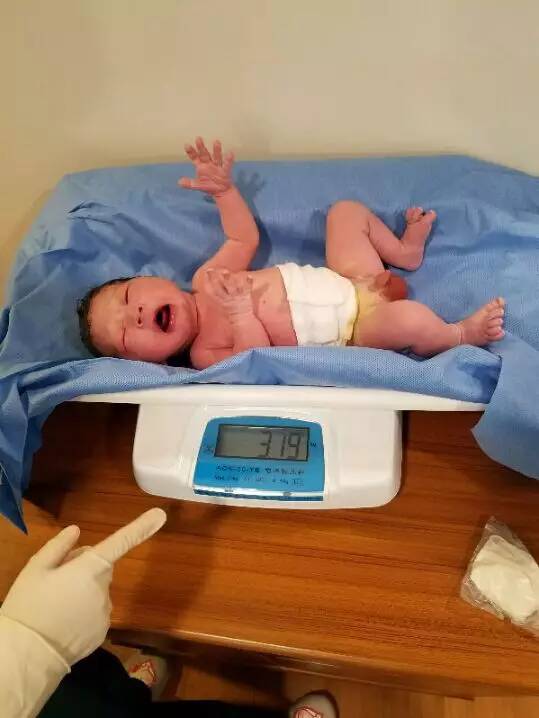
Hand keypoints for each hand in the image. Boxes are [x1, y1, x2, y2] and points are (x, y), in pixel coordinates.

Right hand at [0, 508, 166, 665]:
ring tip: (55, 606)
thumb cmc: (29, 606)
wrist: (27, 656)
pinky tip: (62, 623)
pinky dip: (83, 615)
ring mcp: (105, 612)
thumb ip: (58, 547)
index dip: (141, 527)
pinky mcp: (102, 632)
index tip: (160, 515)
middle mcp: (104, 588)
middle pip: (99, 568)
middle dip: (84, 569)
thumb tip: (76, 531)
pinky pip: (95, 614)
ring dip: (83, 593)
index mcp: (90, 568)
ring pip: (97, 592)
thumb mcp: (35, 569)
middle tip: (55, 582)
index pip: (120, 542)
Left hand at [178, 137, 233, 196]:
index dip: (191, 152)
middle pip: (204, 154)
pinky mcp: (225, 171)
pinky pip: (226, 165)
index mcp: (201, 166)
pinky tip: (230, 154)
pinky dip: (228, 160)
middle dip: (201, 147)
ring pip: (216, 157)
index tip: (187, 145)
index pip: (195, 157)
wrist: (221, 191)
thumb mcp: (198, 186)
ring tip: (216, 142)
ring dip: (216, 150)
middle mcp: (209, 163)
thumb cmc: (209, 185)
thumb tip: (179, 182)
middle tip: (198, 138)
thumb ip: (189, 184)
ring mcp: (217, 166)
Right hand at [205, 268, 253, 320]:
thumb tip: (212, 279)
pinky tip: (249, 276)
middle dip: (215, 279)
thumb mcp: (221, 303)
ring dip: (229, 280)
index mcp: (220, 301)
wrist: (242, 320)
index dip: (207, 282)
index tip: (205, 272)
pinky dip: (248, 283)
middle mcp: (227, 299)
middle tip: (212, 270)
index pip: (210, 292)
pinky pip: (247, 289)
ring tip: (226, 272)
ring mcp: (236, 298)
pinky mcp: (246, 297)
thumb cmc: (231, 309)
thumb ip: (217, 293)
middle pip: (219, 289)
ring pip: (232, 288)